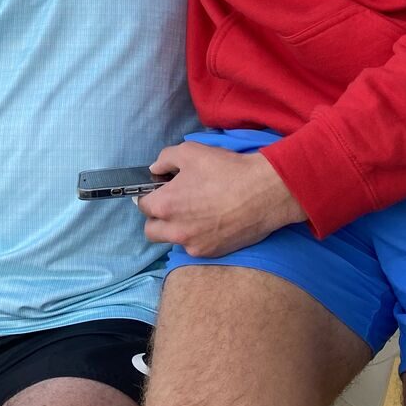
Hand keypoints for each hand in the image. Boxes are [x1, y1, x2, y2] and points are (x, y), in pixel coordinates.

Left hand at [139, 142, 306, 257]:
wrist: (263, 193)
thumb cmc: (226, 170)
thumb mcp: (190, 152)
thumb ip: (164, 159)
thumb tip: (155, 169)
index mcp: (166, 205)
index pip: (142, 205)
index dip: (150, 195)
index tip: (162, 190)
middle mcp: (175, 230)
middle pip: (151, 230)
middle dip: (157, 218)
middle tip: (173, 205)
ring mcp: (193, 245)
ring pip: (172, 240)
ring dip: (176, 229)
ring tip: (195, 214)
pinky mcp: (211, 253)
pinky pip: (194, 247)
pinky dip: (197, 237)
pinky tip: (211, 222)